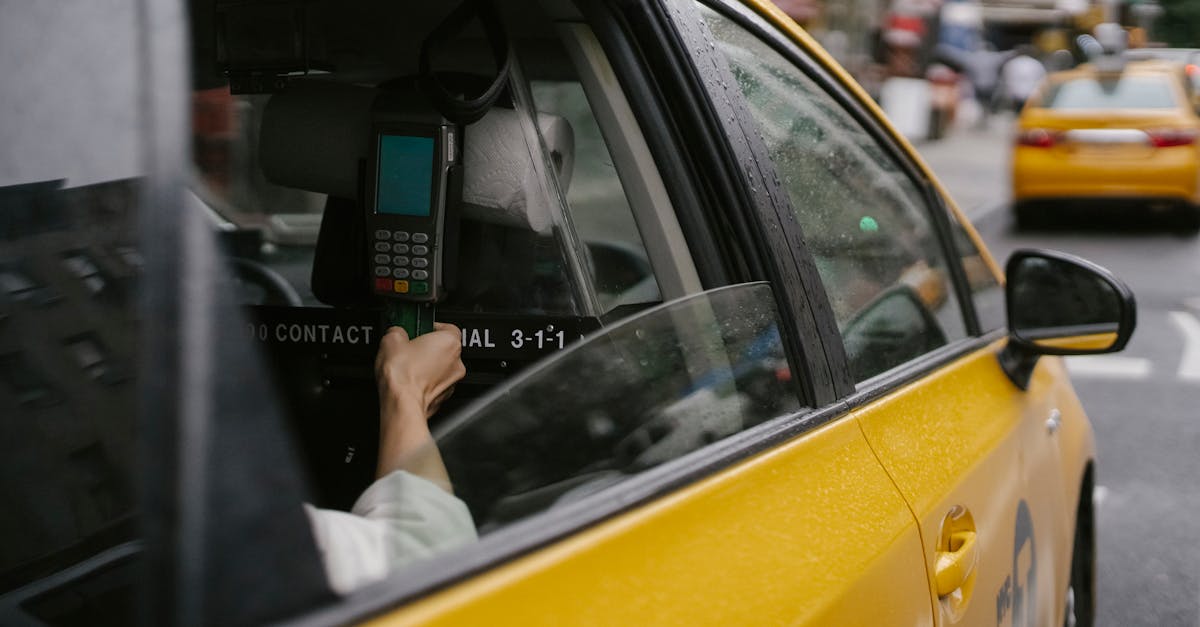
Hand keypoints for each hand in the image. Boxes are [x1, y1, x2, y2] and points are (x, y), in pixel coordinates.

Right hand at [374, 323, 465, 483]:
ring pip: (441, 368)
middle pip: (444, 348)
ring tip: (407, 365)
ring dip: (427, 365)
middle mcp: (457, 362)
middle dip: (427, 347)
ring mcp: (453, 382)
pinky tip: (410, 380)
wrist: (402, 404)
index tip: (417, 328)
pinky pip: (436, 383)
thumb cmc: (403, 374)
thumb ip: (398, 331)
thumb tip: (396, 333)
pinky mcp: (444, 397)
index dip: (430, 326)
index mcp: (450, 342)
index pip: (447, 327)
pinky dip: (425, 381)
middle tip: (409, 347)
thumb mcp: (392, 340)